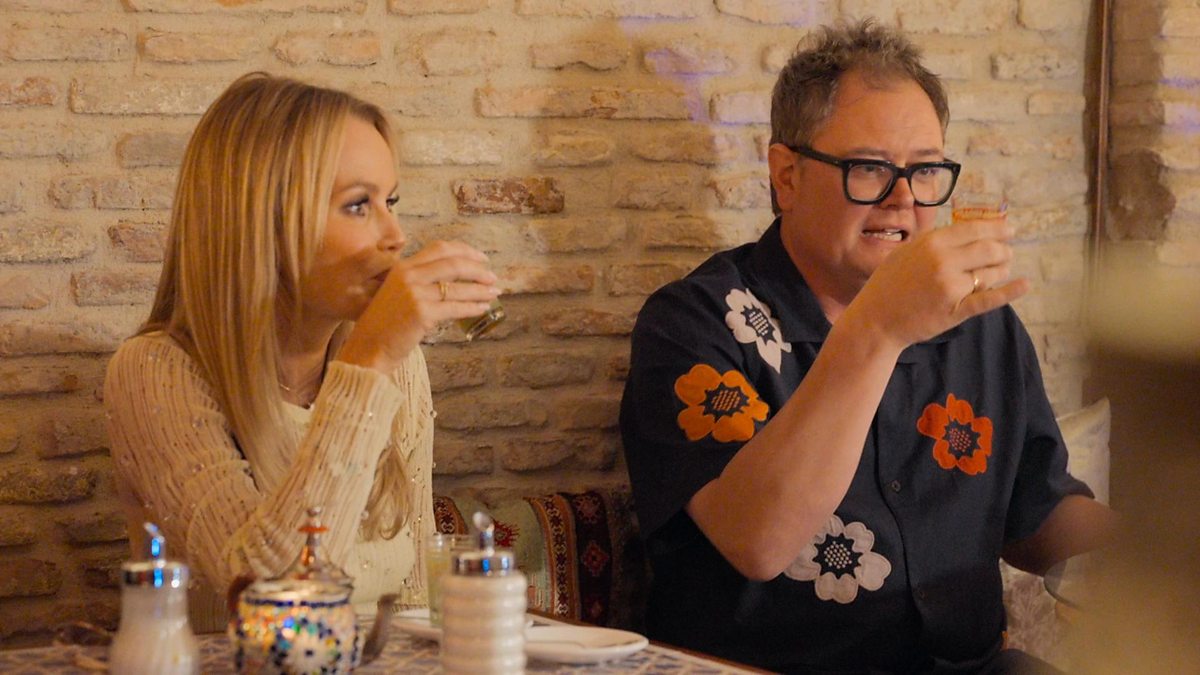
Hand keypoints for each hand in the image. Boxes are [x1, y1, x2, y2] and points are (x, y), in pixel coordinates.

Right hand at [338, 240, 498, 371]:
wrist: (368, 349)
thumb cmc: (384, 325)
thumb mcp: (398, 294)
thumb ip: (420, 282)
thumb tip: (454, 280)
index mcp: (403, 267)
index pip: (439, 248)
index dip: (465, 251)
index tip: (481, 258)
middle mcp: (408, 275)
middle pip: (453, 263)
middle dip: (478, 270)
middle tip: (493, 277)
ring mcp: (415, 293)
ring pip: (457, 287)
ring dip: (480, 290)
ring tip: (494, 293)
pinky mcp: (422, 313)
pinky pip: (455, 307)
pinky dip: (472, 307)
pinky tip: (483, 309)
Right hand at [846, 219, 1028, 351]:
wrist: (875, 320)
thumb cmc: (887, 284)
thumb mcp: (906, 252)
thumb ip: (934, 241)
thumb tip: (965, 232)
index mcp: (931, 243)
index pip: (974, 229)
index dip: (997, 227)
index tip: (1010, 228)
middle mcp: (944, 261)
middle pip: (989, 249)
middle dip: (1003, 250)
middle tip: (1007, 253)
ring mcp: (952, 287)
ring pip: (991, 273)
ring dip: (1002, 270)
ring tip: (1002, 270)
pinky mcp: (957, 310)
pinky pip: (990, 298)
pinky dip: (1011, 291)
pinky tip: (1024, 284)